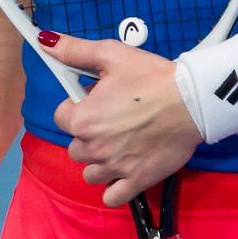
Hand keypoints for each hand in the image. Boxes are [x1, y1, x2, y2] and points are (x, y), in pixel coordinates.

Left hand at [43, 32, 199, 207]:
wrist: (191, 101)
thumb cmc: (150, 76)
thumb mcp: (111, 55)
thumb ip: (75, 51)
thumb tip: (45, 41)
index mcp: (83, 119)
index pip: (61, 118)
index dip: (75, 108)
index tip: (94, 101)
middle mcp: (94, 148)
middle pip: (75, 148)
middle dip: (87, 136)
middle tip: (110, 122)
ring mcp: (115, 168)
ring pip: (90, 174)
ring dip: (98, 162)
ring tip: (117, 146)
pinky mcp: (137, 181)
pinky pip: (112, 197)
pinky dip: (113, 189)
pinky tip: (121, 174)